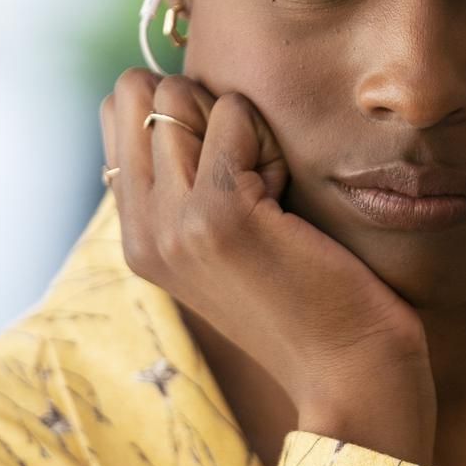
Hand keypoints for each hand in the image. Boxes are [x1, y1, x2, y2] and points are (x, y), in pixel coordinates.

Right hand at [101, 70, 436, 463]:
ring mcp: (171, 223)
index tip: (230, 165)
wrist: (347, 373)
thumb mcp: (228, 241)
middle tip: (251, 171)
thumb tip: (178, 96)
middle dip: (201, 106)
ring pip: (178, 96)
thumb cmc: (310, 298)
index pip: (117, 111)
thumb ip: (190, 184)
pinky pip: (233, 114)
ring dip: (239, 123)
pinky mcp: (218, 215)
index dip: (179, 111)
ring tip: (271, 188)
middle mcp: (140, 230)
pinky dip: (270, 137)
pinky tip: (288, 196)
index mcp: (136, 235)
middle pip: (137, 92)